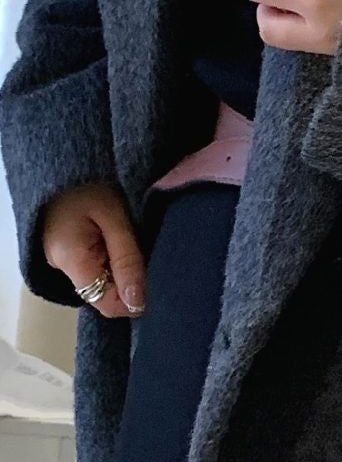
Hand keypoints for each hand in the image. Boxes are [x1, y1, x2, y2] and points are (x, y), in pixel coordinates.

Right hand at [41, 182, 145, 317]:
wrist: (67, 157)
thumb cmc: (92, 182)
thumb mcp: (116, 218)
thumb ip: (128, 260)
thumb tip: (138, 304)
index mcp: (72, 260)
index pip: (107, 304)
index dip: (135, 299)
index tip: (158, 276)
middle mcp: (62, 266)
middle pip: (105, 295)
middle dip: (132, 283)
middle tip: (152, 255)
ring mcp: (63, 259)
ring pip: (102, 282)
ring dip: (124, 270)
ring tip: (139, 244)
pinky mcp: (69, 250)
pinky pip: (97, 267)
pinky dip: (114, 260)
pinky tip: (126, 242)